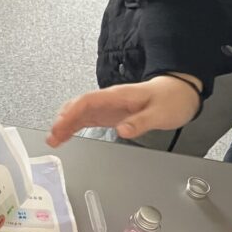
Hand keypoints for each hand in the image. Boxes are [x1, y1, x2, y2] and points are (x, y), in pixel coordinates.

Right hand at [46, 74, 201, 146]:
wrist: (179, 92)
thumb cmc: (171, 99)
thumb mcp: (161, 113)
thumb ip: (140, 122)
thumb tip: (122, 130)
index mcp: (117, 96)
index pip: (88, 101)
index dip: (72, 113)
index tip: (61, 125)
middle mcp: (108, 99)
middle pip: (78, 106)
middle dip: (63, 120)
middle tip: (53, 136)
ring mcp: (107, 106)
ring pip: (79, 112)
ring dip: (65, 124)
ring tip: (53, 139)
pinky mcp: (109, 114)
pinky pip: (86, 118)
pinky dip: (74, 126)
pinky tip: (65, 134)